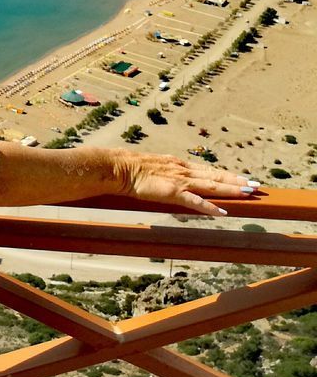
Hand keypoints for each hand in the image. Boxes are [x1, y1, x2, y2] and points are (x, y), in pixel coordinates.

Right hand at [113, 149, 259, 216]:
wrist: (119, 168)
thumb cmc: (131, 168)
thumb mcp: (153, 168)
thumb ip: (165, 172)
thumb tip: (169, 178)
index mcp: (179, 165)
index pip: (208, 169)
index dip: (226, 174)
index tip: (242, 177)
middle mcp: (183, 170)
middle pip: (215, 176)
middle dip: (237, 180)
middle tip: (256, 184)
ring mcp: (180, 181)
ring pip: (211, 186)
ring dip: (231, 189)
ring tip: (249, 192)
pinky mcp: (173, 192)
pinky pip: (195, 201)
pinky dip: (210, 207)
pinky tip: (223, 212)